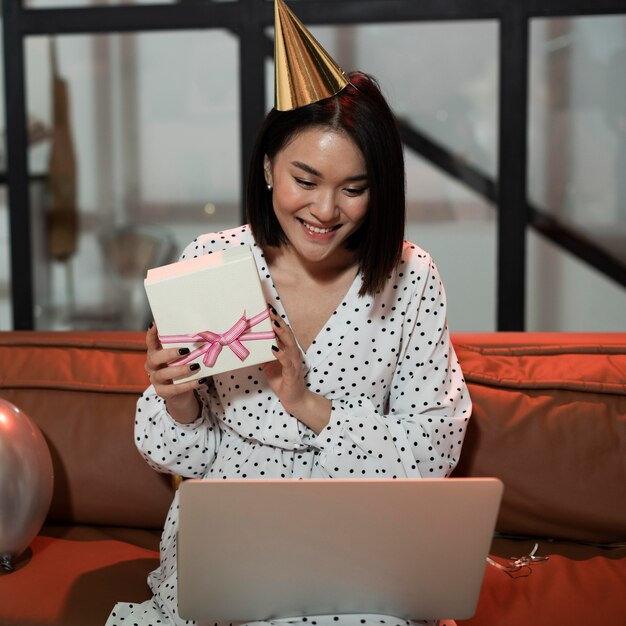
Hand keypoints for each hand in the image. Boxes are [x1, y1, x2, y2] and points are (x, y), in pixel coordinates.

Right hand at [144, 323, 203, 423]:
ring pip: (164, 374)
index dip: (151, 333)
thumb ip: (185, 348)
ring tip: (195, 366)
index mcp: (155, 353)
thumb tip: (204, 335)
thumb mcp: (182, 357)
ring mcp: (155, 380)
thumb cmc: (181, 368)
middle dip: (170, 353)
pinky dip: (188, 384)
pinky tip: (200, 380)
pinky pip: (174, 388)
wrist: (180, 393)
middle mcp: (152, 366)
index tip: (155, 324)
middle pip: (155, 358)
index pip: (150, 342)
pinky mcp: (162, 392)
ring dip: (180, 369)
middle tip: (185, 350)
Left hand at [262, 308, 330, 433]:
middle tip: (270, 310)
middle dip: (278, 321)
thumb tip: (250, 345)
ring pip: (289, 344)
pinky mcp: (292, 373)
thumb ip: (263, 354)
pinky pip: (286, 362)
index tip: (268, 308)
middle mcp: (293, 353)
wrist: (294, 399)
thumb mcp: (269, 365)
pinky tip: (274, 348)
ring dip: (281, 333)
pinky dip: (281, 354)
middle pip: (287, 333)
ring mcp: (294, 362)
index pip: (283, 331)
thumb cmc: (282, 381)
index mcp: (288, 350)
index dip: (276, 319)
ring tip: (273, 323)